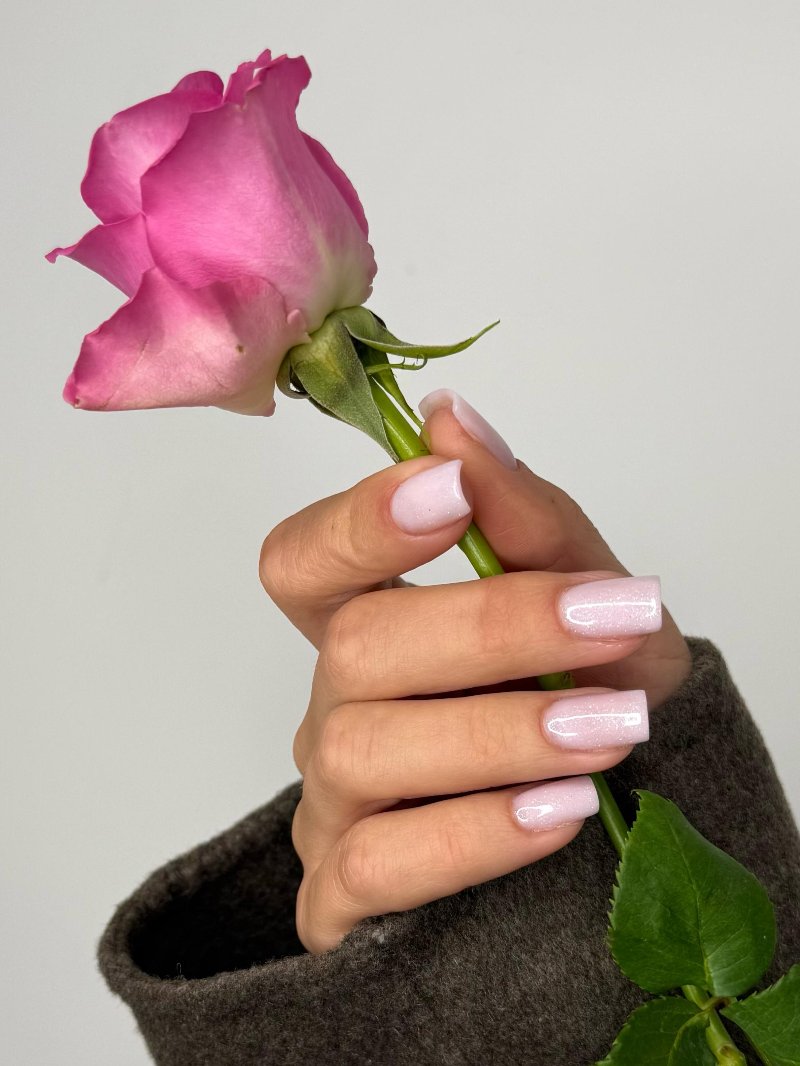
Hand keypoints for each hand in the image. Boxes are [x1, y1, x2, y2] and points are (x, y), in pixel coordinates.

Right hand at [259, 391, 690, 952]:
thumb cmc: (580, 680)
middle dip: (488, 627)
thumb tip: (452, 420)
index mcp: (366, 619)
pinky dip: (469, 836)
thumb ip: (521, 513)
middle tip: (607, 619)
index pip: (303, 560)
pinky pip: (375, 867)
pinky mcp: (348, 893)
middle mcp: (335, 703)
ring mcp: (334, 802)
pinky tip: (557, 812)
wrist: (618, 802)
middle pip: (353, 648)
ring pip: (364, 753)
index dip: (359, 524)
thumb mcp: (582, 589)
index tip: (451, 493)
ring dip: (497, 732)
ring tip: (607, 726)